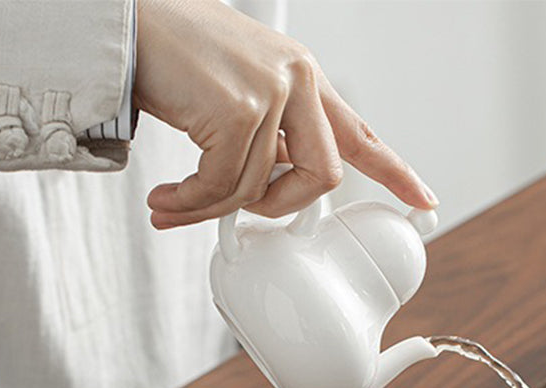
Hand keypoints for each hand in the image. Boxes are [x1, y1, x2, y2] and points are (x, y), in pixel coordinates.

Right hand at [134, 0, 437, 228]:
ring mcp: (270, 91)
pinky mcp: (238, 110)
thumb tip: (269, 192)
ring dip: (212, 209)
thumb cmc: (171, 55)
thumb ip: (269, 136)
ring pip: (260, 189)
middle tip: (242, 211)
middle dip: (281, 208)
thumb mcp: (238, 89)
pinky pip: (223, 187)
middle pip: (323, 177)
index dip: (395, 173)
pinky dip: (192, 203)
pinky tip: (168, 198)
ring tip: (176, 203)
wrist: (121, 19)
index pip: (361, 133)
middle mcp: (296, 79)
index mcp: (302, 76)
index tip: (424, 200)